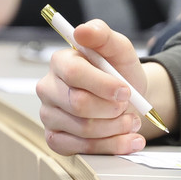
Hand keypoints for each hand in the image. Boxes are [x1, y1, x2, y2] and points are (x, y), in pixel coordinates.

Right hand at [36, 18, 147, 154]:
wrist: (127, 97)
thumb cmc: (119, 71)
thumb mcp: (119, 48)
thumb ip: (103, 35)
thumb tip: (82, 30)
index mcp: (60, 62)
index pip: (74, 74)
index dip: (104, 85)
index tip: (126, 90)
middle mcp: (48, 88)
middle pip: (78, 104)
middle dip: (112, 108)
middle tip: (128, 105)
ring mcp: (49, 115)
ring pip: (83, 129)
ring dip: (116, 128)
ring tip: (131, 120)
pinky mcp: (56, 139)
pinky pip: (80, 149)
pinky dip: (111, 146)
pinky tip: (128, 139)